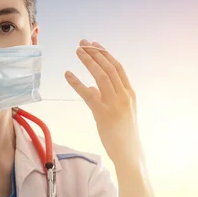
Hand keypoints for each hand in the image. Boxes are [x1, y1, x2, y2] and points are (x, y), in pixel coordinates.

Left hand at [65, 39, 143, 165]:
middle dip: (95, 53)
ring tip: (77, 51)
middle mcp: (124, 95)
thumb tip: (92, 86)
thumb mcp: (121, 112)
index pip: (118, 68)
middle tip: (82, 43)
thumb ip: (108, 97)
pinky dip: (76, 82)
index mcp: (130, 93)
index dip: (106, 54)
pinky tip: (67, 74)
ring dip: (88, 61)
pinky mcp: (103, 114)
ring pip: (101, 76)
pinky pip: (88, 94)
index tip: (95, 44)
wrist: (130, 153)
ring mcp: (115, 104)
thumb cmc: (124, 134)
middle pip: (109, 68)